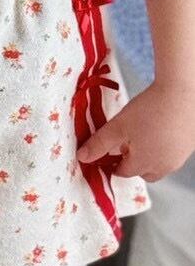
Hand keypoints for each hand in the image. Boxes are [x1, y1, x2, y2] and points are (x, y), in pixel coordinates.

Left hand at [77, 80, 194, 182]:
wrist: (182, 93)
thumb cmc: (149, 110)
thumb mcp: (117, 126)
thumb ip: (99, 144)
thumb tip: (82, 157)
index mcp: (144, 164)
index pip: (123, 172)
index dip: (111, 162)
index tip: (107, 150)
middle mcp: (165, 166)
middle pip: (142, 172)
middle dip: (131, 162)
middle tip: (125, 142)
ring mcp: (179, 157)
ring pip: (159, 164)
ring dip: (148, 155)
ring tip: (142, 133)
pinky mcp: (190, 146)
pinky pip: (173, 153)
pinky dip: (163, 147)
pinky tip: (159, 128)